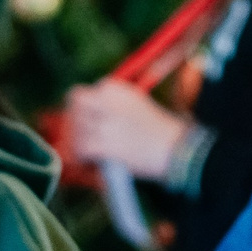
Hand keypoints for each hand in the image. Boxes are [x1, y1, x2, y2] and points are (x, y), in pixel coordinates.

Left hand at [65, 81, 190, 179]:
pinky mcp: (103, 144)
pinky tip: (88, 161)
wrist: (176, 149)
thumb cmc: (162, 131)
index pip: (85, 92)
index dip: (85, 109)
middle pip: (75, 103)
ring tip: (87, 150)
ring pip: (76, 128)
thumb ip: (115, 106)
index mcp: (116, 88)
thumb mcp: (138, 105)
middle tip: (82, 133)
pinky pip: (79, 148)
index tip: (89, 121)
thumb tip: (94, 117)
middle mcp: (107, 101)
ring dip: (78, 140)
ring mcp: (104, 122)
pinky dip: (81, 157)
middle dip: (75, 119)